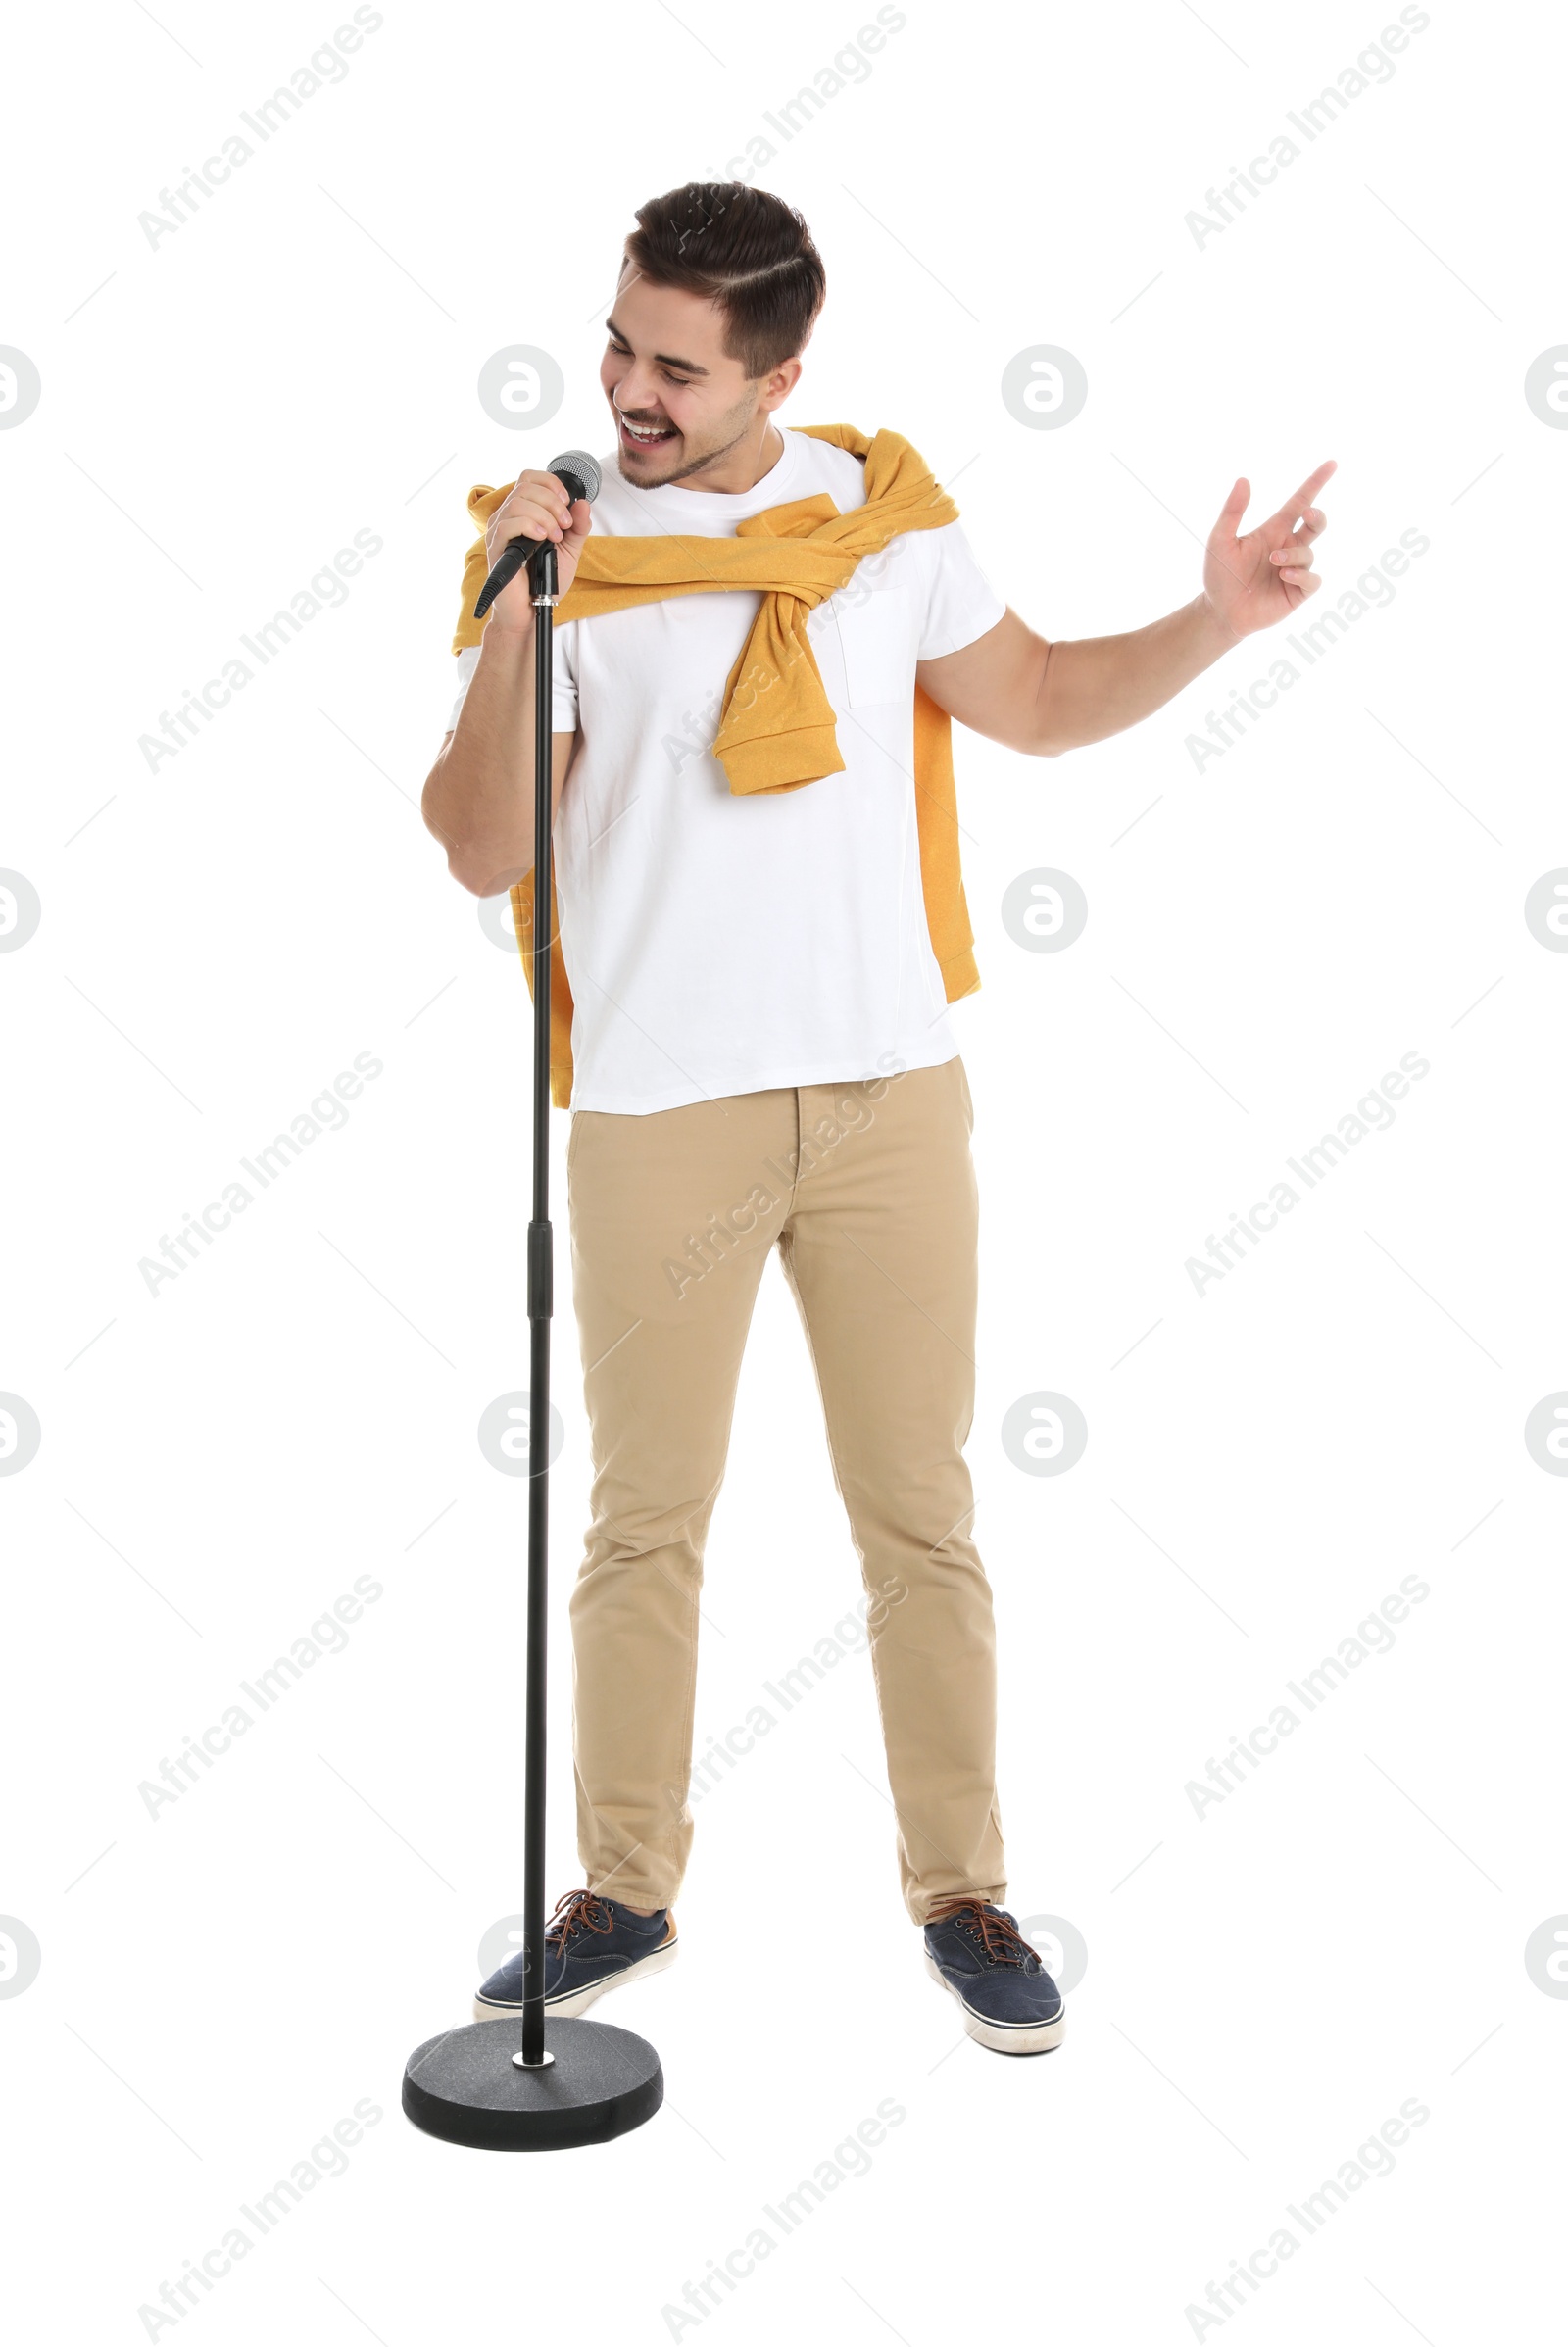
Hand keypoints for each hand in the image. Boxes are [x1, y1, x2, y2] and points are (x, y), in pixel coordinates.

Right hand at [481, 469, 593, 633]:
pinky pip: (507, 524)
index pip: (529, 478)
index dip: (550, 483)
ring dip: (544, 516)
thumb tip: (583, 504)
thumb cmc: (545, 580)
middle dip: (552, 502)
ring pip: (518, 503)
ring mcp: (499, 531)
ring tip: (556, 537)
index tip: (567, 502)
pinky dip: (529, 526)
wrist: (532, 609)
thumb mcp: (570, 550)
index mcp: (523, 512)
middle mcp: (507, 517)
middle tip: (565, 524)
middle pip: (525, 486)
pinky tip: (542, 539)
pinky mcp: (495, 547)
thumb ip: (577, 527)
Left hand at [1200, 460, 1335, 642]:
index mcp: (1274, 531)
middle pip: (1316, 524)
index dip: (1316, 483)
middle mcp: (1288, 547)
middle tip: (1307, 514)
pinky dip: (1302, 575)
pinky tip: (1284, 575)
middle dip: (1317, 516)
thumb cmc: (1220, 575)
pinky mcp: (1297, 592)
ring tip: (1273, 561)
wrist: (1220, 612)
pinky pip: (1312, 580)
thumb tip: (1243, 480)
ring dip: (1293, 555)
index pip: (1300, 502)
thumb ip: (1232, 511)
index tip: (1331, 464)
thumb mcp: (1220, 540)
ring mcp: (1295, 570)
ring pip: (1309, 554)